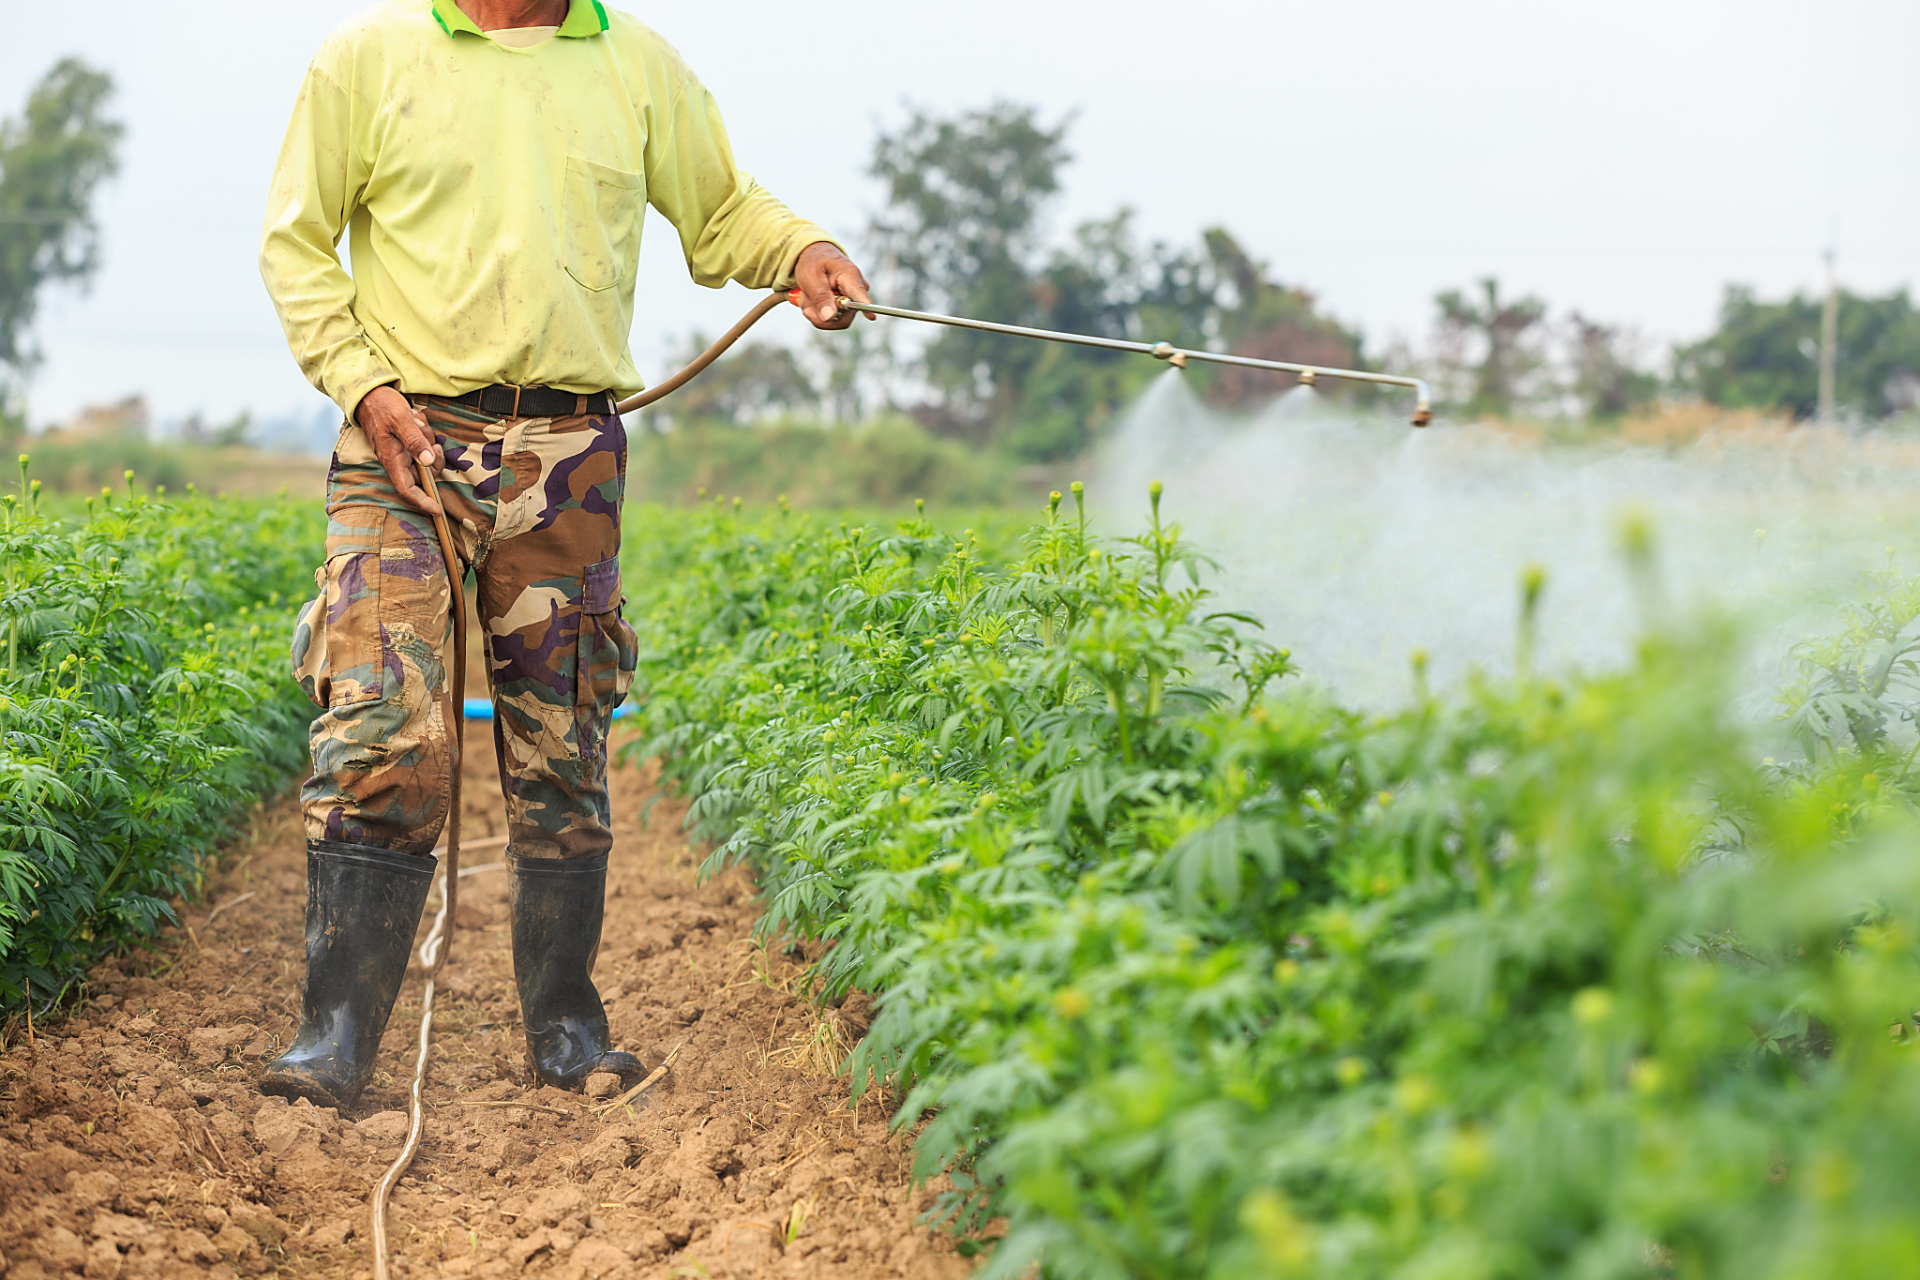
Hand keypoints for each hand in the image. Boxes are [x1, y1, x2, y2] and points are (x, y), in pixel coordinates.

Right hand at [355, 385, 446, 515]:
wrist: (370, 393)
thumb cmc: (382, 406)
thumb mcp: (401, 420)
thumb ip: (415, 441)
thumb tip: (428, 462)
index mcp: (392, 459)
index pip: (407, 489)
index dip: (423, 501)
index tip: (437, 509)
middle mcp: (396, 460)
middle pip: (423, 474)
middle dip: (434, 460)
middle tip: (432, 441)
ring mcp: (401, 452)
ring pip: (425, 458)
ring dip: (428, 441)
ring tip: (417, 422)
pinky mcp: (405, 444)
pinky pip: (422, 445)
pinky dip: (424, 434)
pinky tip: (416, 420)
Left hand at [793, 241, 873, 329]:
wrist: (816, 257)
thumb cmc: (814, 262)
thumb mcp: (810, 275)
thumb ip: (820, 296)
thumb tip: (829, 317)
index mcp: (850, 276)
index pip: (861, 295)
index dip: (866, 308)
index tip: (872, 317)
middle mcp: (857, 291)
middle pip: (844, 317)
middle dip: (820, 315)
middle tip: (805, 304)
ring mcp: (853, 301)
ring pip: (836, 320)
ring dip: (816, 313)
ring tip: (808, 297)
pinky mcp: (847, 308)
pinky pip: (833, 319)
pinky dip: (817, 313)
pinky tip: (812, 300)